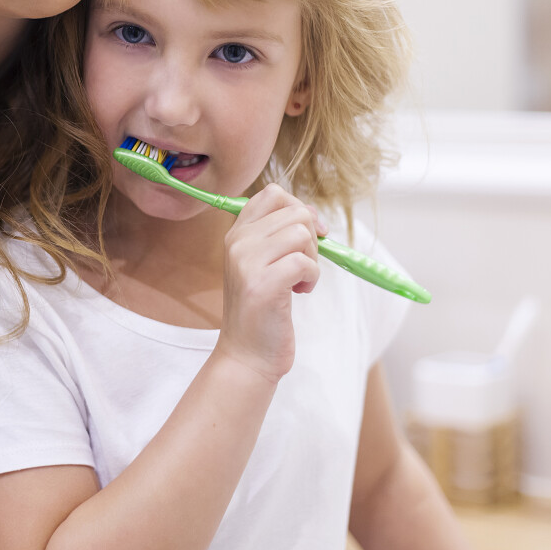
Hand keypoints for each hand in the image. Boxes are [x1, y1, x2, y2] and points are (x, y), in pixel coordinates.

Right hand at [215, 184, 320, 383]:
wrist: (247, 355)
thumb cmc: (262, 311)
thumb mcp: (261, 264)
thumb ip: (278, 236)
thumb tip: (313, 217)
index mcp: (236, 233)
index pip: (273, 194)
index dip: (300, 209)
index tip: (309, 235)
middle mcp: (238, 242)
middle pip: (296, 212)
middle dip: (312, 239)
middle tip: (301, 267)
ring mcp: (247, 262)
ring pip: (302, 233)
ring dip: (313, 258)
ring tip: (299, 281)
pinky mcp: (263, 284)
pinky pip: (305, 262)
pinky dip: (312, 277)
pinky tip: (300, 292)